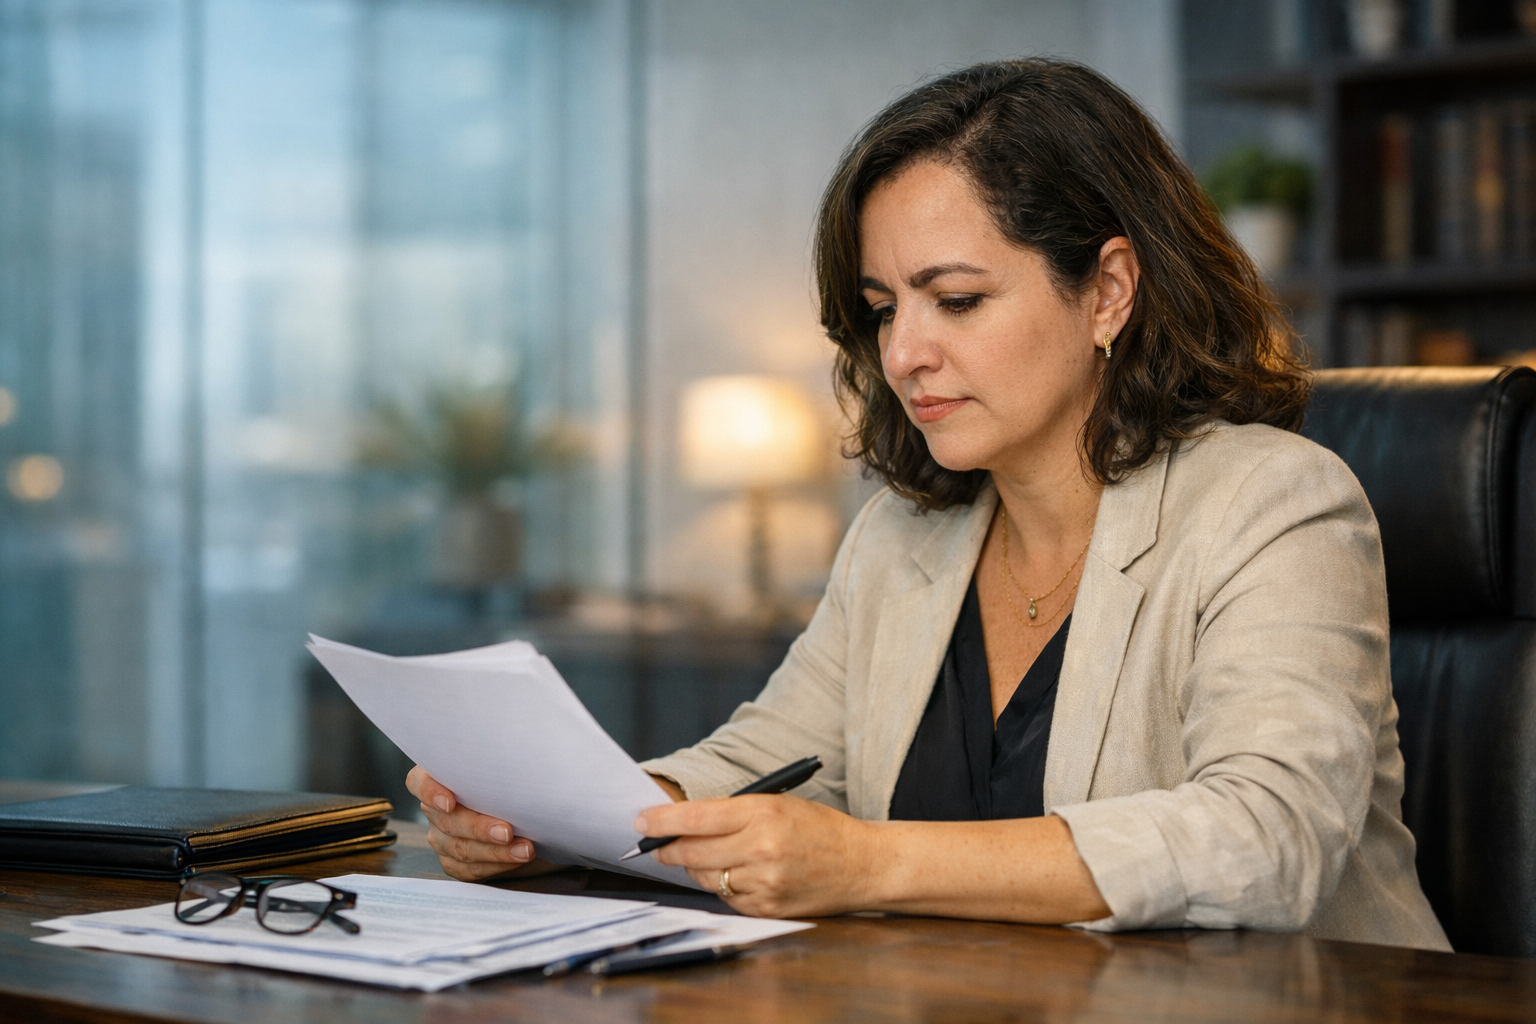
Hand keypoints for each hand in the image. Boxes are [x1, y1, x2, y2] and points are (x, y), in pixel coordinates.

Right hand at [405, 766, 535, 880]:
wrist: (522, 807)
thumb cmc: (511, 779)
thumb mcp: (503, 764)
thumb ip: (498, 762)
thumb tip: (515, 762)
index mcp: (439, 778)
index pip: (419, 782)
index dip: (430, 792)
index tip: (449, 802)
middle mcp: (435, 809)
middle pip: (448, 821)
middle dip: (479, 828)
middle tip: (507, 832)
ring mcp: (442, 837)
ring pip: (461, 849)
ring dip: (496, 851)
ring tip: (524, 849)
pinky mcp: (454, 861)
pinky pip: (470, 869)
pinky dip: (496, 865)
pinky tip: (516, 859)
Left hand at [636, 793, 879, 917]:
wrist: (861, 864)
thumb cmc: (819, 828)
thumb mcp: (778, 804)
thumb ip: (732, 812)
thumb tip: (682, 823)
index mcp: (763, 812)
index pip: (696, 817)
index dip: (662, 821)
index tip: (641, 822)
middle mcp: (761, 848)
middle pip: (692, 851)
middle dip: (668, 848)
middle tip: (658, 846)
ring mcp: (763, 882)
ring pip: (705, 876)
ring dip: (696, 867)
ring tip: (705, 856)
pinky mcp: (766, 907)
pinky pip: (725, 897)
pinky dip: (722, 886)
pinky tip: (735, 874)